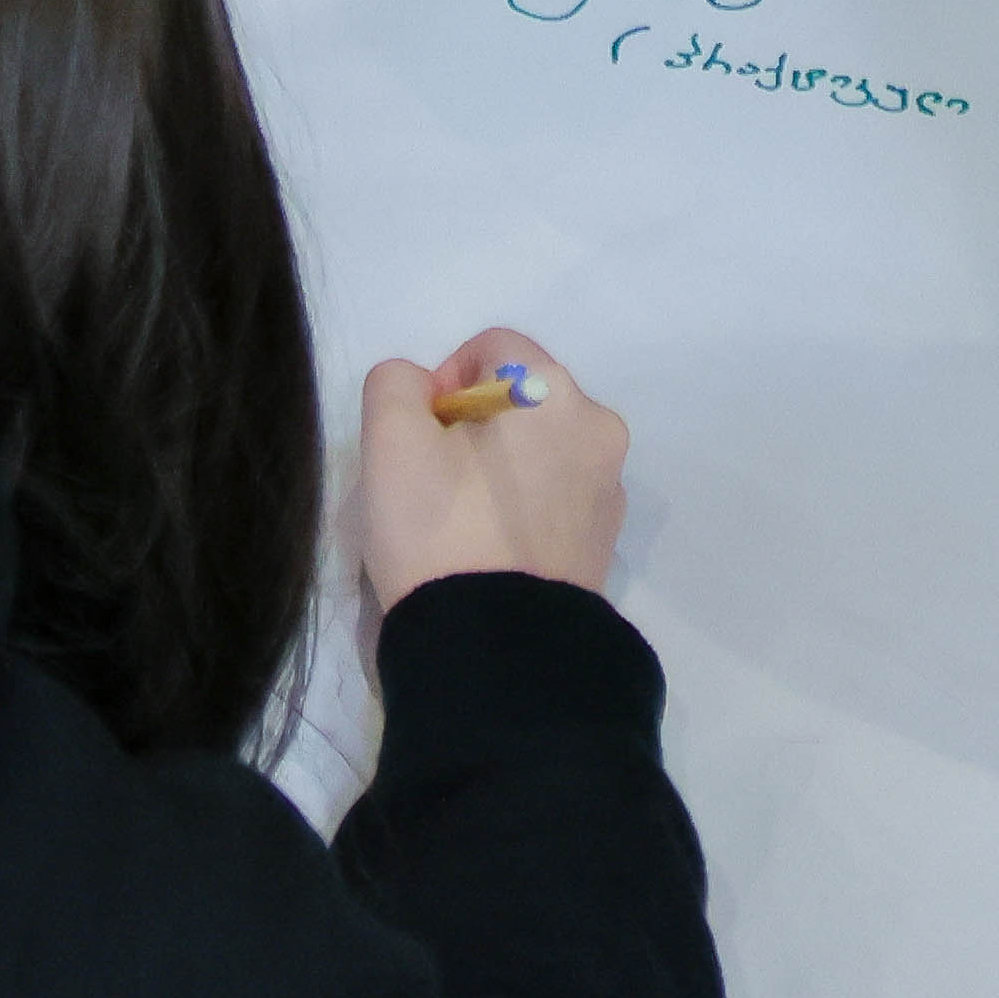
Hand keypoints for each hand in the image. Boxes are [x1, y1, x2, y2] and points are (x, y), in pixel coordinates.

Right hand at [350, 324, 628, 606]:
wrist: (496, 649)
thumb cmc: (442, 529)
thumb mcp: (390, 439)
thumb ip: (396, 383)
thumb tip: (425, 393)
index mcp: (557, 393)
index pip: (491, 348)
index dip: (442, 381)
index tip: (420, 437)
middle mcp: (598, 430)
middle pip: (521, 399)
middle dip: (473, 427)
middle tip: (434, 480)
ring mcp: (608, 490)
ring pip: (539, 451)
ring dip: (499, 469)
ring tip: (461, 521)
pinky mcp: (604, 544)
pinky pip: (555, 500)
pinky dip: (523, 509)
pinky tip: (490, 549)